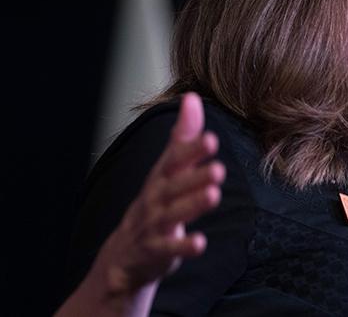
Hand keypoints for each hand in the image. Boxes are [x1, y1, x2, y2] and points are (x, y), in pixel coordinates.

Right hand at [56, 93, 225, 316]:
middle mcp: (156, 198)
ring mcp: (154, 225)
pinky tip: (200, 242)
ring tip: (213, 195)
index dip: (191, 149)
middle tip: (218, 169)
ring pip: (173, 214)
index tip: (211, 139)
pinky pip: (170, 248)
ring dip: (192, 204)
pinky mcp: (157, 250)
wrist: (125, 254)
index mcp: (161, 176)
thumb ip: (184, 137)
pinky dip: (183, 246)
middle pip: (174, 186)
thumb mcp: (168, 168)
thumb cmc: (155, 202)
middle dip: (195, 177)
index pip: (174, 159)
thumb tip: (193, 98)